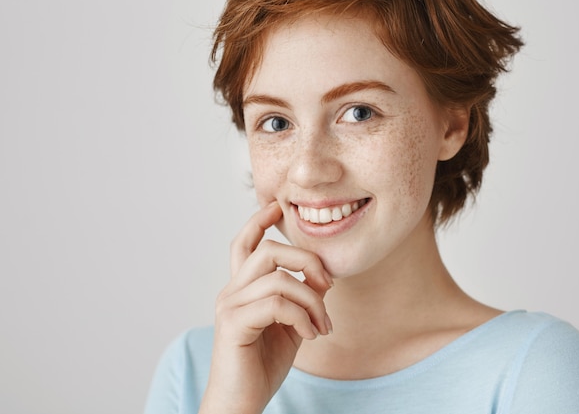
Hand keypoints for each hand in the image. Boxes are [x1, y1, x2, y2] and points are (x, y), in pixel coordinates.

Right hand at [199, 202, 332, 413]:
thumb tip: (322, 278)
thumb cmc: (262, 365)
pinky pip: (278, 304)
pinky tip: (310, 335)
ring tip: (322, 325)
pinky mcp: (233, 324)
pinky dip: (303, 317)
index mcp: (243, 289)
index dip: (259, 221)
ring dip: (313, 301)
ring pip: (279, 278)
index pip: (245, 244)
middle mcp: (231, 292)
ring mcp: (230, 306)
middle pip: (268, 250)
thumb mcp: (290, 326)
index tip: (278, 206)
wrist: (242, 403)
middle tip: (328, 284)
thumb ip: (301, 300)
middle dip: (306, 260)